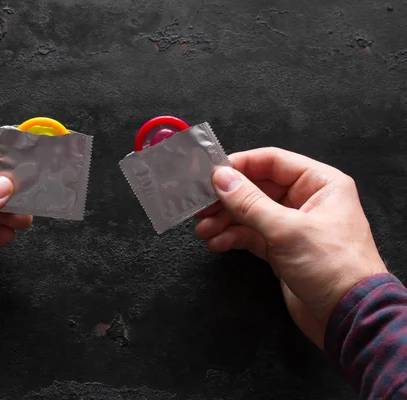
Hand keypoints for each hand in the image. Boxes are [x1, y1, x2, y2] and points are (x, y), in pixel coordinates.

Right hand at [195, 147, 386, 347]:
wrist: (348, 317)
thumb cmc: (330, 265)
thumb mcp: (287, 229)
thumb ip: (249, 202)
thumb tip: (220, 177)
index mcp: (320, 183)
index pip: (272, 162)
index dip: (240, 166)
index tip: (210, 175)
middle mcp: (306, 199)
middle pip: (257, 188)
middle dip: (227, 199)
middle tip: (200, 207)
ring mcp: (292, 226)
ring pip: (250, 214)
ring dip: (225, 221)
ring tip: (203, 230)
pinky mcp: (281, 249)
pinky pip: (252, 235)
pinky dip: (233, 238)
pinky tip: (216, 243)